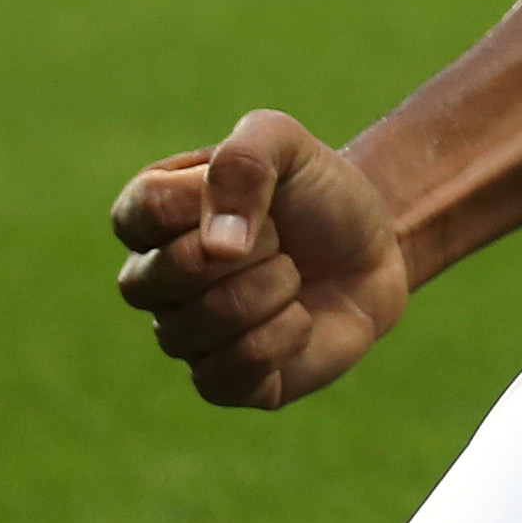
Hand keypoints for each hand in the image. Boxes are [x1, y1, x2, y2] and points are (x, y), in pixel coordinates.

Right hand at [108, 109, 412, 411]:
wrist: (374, 245)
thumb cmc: (316, 191)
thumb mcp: (284, 141)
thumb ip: (242, 162)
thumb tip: (217, 249)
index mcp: (149, 214)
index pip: (146, 209)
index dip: (214, 200)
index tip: (260, 191)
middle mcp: (152, 278)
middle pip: (170, 272)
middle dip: (254, 248)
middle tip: (282, 238)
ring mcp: (182, 333)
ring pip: (201, 324)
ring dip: (272, 290)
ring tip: (291, 274)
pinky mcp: (221, 381)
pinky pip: (231, 372)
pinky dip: (283, 337)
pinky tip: (298, 318)